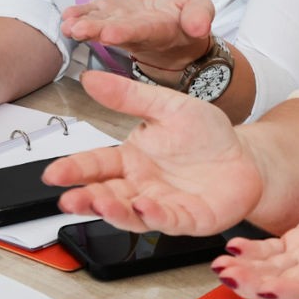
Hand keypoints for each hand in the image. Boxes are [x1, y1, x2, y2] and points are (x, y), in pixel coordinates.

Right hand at [42, 70, 262, 235]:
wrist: (246, 156)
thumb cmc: (207, 135)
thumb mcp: (167, 106)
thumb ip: (129, 96)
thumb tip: (90, 78)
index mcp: (132, 159)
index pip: (96, 165)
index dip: (74, 170)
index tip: (53, 174)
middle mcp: (142, 186)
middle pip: (107, 195)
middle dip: (85, 199)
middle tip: (67, 199)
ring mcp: (163, 205)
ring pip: (131, 214)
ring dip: (113, 211)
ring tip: (99, 203)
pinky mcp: (188, 219)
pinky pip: (168, 220)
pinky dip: (154, 216)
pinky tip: (144, 207)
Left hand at [60, 0, 215, 74]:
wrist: (174, 26)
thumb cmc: (187, 17)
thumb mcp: (201, 10)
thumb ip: (200, 16)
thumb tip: (199, 27)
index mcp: (160, 30)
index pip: (143, 31)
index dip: (127, 32)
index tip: (111, 33)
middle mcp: (136, 32)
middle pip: (115, 32)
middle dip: (96, 31)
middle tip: (78, 31)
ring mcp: (120, 24)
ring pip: (101, 26)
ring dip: (83, 27)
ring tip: (67, 26)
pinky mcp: (110, 15)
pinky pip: (94, 16)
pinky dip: (80, 15)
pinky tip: (66, 16)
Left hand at [210, 177, 298, 298]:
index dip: (292, 290)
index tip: (265, 290)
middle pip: (287, 285)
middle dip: (255, 284)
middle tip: (226, 275)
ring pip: (274, 272)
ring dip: (246, 272)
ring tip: (219, 266)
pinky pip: (272, 253)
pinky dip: (251, 253)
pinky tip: (231, 247)